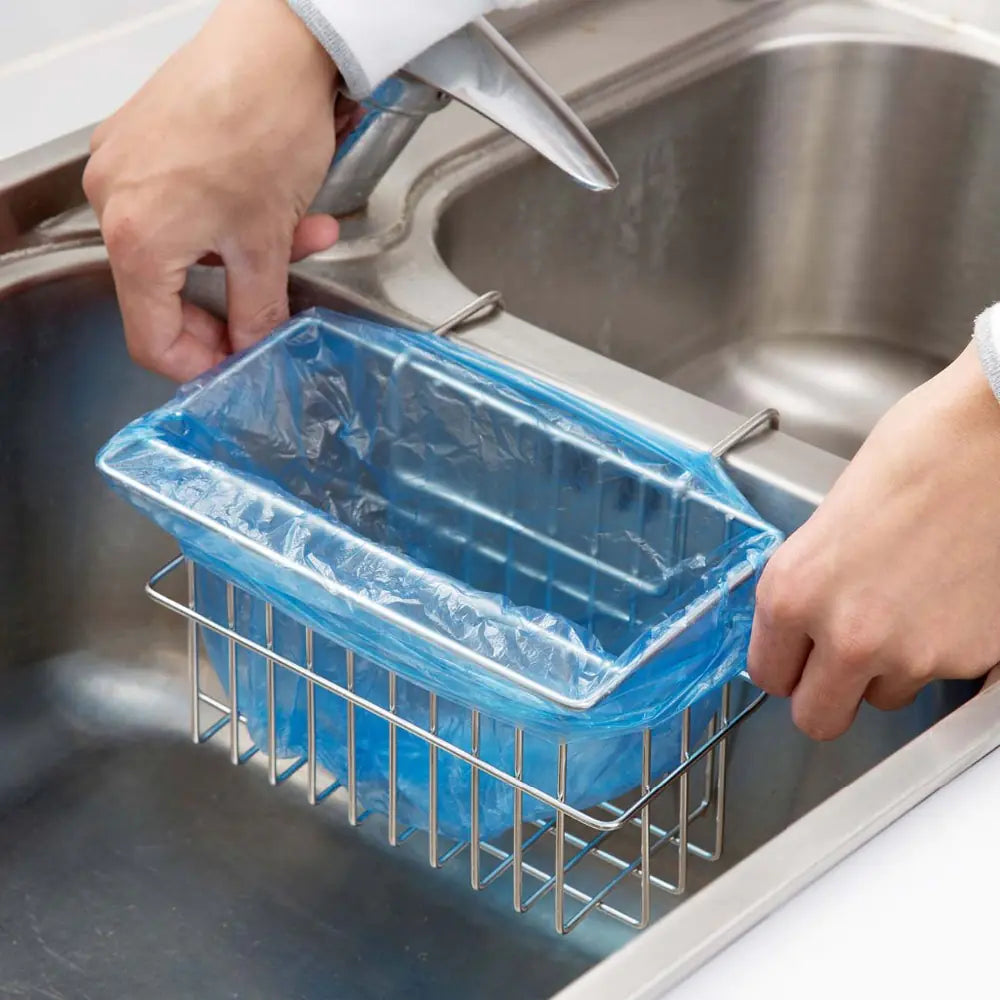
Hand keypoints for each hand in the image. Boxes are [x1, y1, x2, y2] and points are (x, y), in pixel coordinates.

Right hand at [84, 0, 354, 380]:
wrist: (275, 40)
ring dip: (240, 256)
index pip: (150, 339)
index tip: (235, 363)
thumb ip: (258, 309)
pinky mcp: (140, 139)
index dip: (197, 364)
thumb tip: (252, 347)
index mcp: (135, 239)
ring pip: (178, 247)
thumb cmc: (265, 126)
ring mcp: (122, 166)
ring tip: (299, 236)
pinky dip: (224, 218)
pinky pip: (176, 203)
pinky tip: (271, 205)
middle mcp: (112, 202)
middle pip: (161, 293)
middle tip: (269, 311)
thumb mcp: (268, 241)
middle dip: (227, 305)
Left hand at [748, 343, 999, 739]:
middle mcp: (846, 633)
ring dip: (889, 670)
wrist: (998, 434)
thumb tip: (805, 619)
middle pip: (817, 718)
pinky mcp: (974, 660)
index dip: (784, 666)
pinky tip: (950, 602)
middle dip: (826, 694)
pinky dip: (944, 654)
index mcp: (793, 591)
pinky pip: (944, 680)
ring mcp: (915, 654)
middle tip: (840, 664)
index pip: (767, 675)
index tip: (794, 659)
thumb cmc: (921, 450)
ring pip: (886, 697)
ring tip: (909, 606)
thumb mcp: (830, 519)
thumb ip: (811, 582)